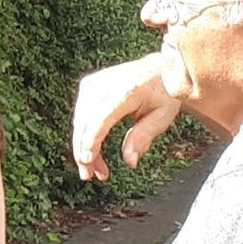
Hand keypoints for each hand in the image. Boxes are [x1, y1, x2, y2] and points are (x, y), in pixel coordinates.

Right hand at [72, 51, 180, 181]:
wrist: (157, 68)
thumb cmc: (163, 93)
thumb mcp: (162, 117)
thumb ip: (144, 137)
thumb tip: (130, 162)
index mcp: (125, 91)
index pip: (100, 118)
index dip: (91, 141)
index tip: (88, 161)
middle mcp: (104, 84)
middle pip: (85, 122)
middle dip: (84, 151)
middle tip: (89, 175)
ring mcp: (93, 83)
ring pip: (79, 121)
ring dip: (83, 146)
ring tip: (95, 169)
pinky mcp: (88, 86)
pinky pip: (81, 115)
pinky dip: (84, 135)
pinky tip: (93, 151)